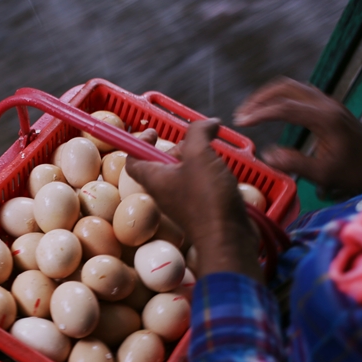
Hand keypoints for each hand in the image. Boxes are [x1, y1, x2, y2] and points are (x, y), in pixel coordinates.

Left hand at [126, 119, 262, 281]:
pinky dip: (210, 173)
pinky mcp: (201, 209)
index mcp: (154, 179)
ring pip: (184, 173)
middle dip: (179, 147)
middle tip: (197, 140)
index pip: (133, 160)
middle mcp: (164, 192)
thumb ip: (198, 133)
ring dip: (198, 159)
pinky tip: (225, 171)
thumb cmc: (207, 198)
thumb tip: (208, 122)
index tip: (154, 132)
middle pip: (163, 163)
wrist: (228, 238)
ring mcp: (183, 202)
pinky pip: (200, 185)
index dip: (139, 143)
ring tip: (215, 152)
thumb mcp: (199, 155)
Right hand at [233, 78, 361, 199]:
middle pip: (286, 88)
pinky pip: (300, 93)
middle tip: (243, 113)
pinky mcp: (329, 107)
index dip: (260, 113)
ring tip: (252, 110)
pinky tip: (273, 111)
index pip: (285, 107)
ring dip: (270, 95)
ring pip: (293, 87)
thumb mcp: (324, 174)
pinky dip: (282, 98)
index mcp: (325, 118)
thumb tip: (267, 154)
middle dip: (260, 98)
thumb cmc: (357, 173)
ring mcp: (329, 103)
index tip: (242, 121)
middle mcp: (327, 104)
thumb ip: (294, 163)